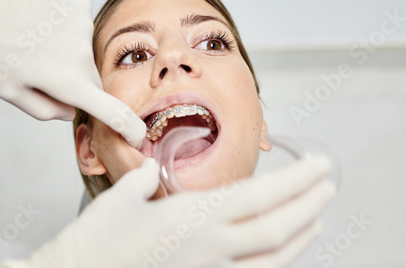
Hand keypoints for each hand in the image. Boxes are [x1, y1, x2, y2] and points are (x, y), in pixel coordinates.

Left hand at [0, 0, 145, 147]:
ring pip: (84, 53)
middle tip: (44, 74)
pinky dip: (65, 31)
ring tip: (36, 40)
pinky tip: (41, 21)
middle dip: (76, 85)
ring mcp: (85, 26)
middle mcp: (83, 55)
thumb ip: (44, 109)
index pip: (110, 111)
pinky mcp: (81, 6)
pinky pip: (79, 29)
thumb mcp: (8, 90)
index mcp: (66, 81)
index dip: (127, 127)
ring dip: (66, 55)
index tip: (137, 136)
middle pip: (93, 82)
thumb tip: (70, 111)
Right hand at [0, 157, 333, 267]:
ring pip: (271, 259)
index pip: (258, 195)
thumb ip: (143, 180)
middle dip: (308, 204)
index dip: (294, 181)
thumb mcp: (120, 199)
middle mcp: (209, 247)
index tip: (318, 166)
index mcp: (192, 217)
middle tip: (328, 185)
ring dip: (299, 236)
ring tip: (318, 219)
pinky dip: (276, 265)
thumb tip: (150, 170)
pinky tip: (283, 254)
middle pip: (275, 226)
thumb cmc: (95, 243)